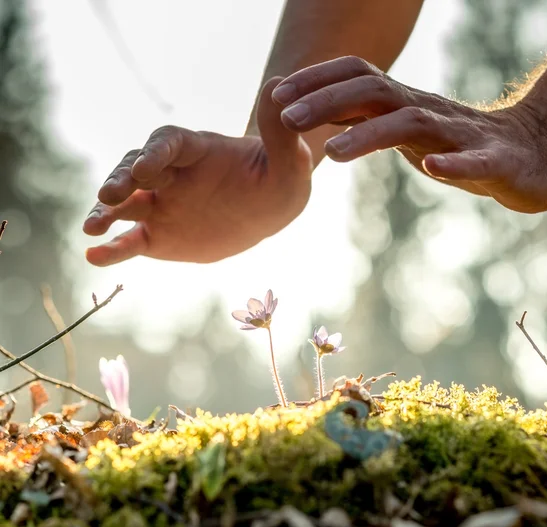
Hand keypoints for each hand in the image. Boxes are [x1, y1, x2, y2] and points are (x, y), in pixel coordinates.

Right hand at [83, 78, 311, 265]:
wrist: (268, 208)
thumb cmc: (279, 179)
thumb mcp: (291, 161)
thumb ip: (280, 133)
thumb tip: (279, 86)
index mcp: (196, 150)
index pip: (168, 144)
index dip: (155, 154)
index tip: (145, 169)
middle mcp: (170, 174)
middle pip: (136, 170)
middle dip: (121, 180)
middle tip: (109, 196)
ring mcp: (161, 204)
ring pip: (125, 205)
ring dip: (105, 213)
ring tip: (90, 228)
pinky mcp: (158, 235)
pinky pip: (131, 242)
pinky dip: (112, 249)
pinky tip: (93, 256)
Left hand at [272, 56, 546, 213]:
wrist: (528, 155)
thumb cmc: (456, 144)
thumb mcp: (402, 130)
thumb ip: (365, 120)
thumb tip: (318, 115)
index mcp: (403, 104)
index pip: (355, 79)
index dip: (316, 83)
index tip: (277, 97)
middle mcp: (425, 110)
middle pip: (373, 92)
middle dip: (327, 101)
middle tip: (287, 120)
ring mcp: (458, 133)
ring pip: (411, 123)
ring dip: (369, 135)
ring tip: (334, 154)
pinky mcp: (492, 160)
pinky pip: (472, 159)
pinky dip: (452, 162)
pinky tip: (431, 168)